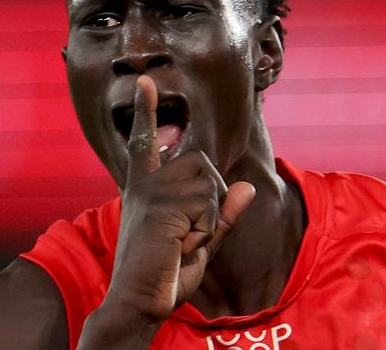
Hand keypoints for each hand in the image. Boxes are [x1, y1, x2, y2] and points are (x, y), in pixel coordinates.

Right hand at [106, 75, 254, 320]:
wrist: (140, 302)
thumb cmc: (166, 274)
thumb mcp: (202, 242)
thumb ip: (223, 215)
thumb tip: (245, 187)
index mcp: (147, 188)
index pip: (145, 141)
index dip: (145, 111)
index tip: (143, 83)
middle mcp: (146, 184)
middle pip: (202, 163)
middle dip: (212, 198)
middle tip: (190, 233)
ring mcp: (152, 191)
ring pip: (210, 183)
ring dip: (209, 217)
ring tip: (183, 241)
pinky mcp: (160, 204)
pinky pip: (209, 204)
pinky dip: (206, 230)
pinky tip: (181, 245)